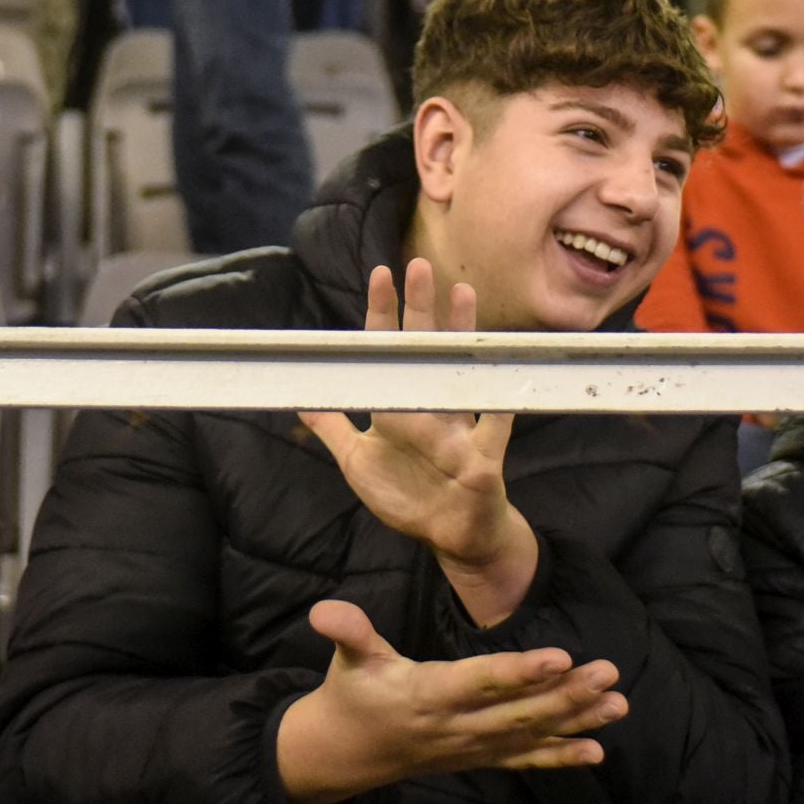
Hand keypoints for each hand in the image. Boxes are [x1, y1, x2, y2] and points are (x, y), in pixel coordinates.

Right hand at [275, 600, 623, 803]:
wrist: (349, 752)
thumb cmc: (353, 693)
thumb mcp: (348, 660)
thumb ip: (348, 633)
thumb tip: (324, 610)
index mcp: (427, 694)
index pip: (480, 682)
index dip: (518, 672)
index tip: (559, 656)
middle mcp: (455, 726)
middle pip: (518, 712)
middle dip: (566, 694)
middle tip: (608, 672)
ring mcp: (471, 748)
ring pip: (530, 736)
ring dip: (577, 720)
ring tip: (618, 703)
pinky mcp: (479, 758)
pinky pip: (525, 760)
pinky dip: (562, 756)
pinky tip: (597, 749)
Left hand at [301, 260, 537, 625]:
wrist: (454, 537)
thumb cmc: (409, 496)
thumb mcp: (359, 464)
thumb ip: (333, 430)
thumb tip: (298, 399)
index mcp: (401, 404)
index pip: (388, 351)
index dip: (383, 314)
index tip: (380, 274)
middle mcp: (432, 405)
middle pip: (425, 348)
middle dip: (421, 308)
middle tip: (419, 265)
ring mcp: (461, 427)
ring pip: (462, 371)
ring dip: (462, 334)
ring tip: (463, 292)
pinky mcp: (486, 455)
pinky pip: (497, 422)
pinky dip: (501, 400)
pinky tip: (504, 366)